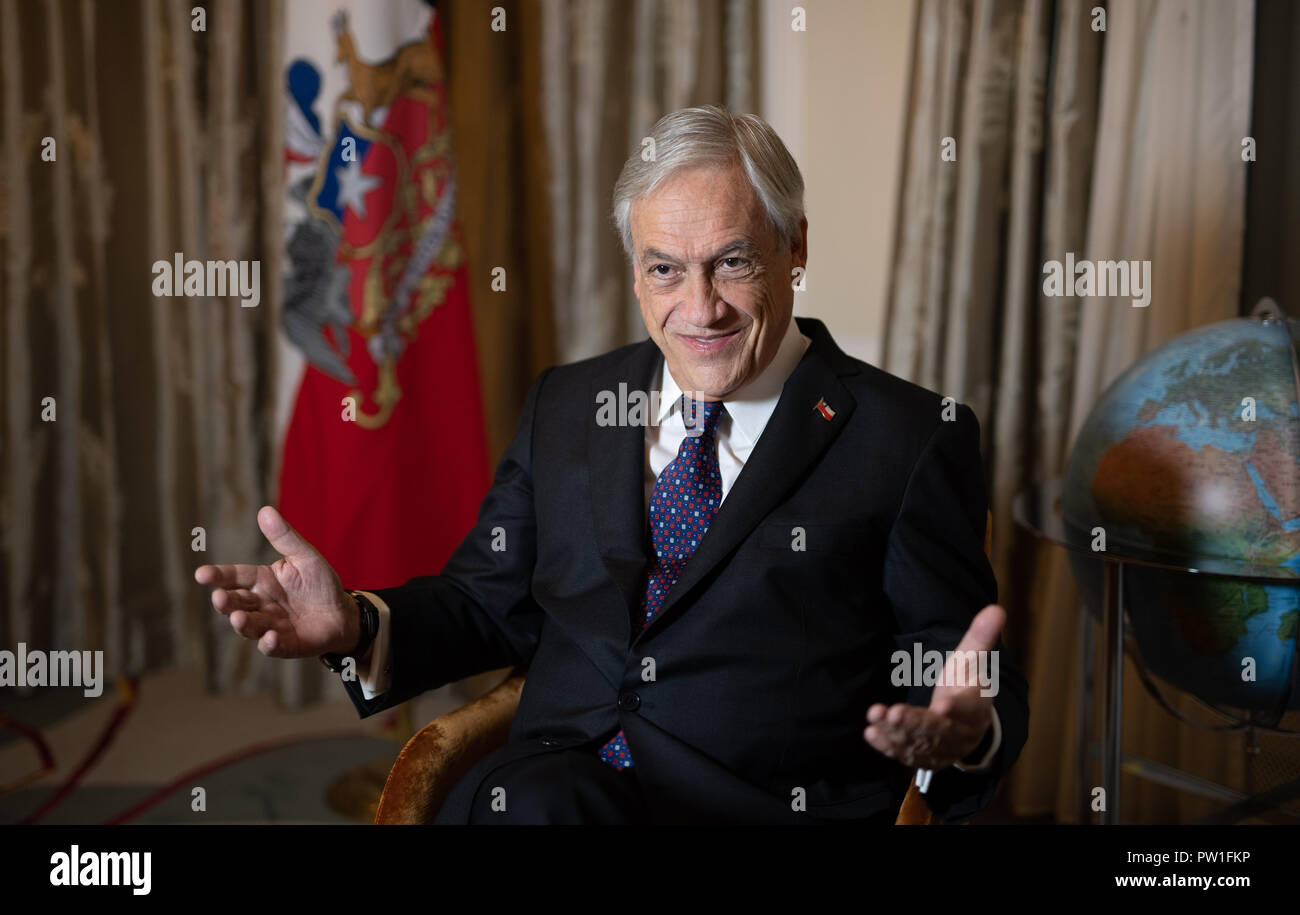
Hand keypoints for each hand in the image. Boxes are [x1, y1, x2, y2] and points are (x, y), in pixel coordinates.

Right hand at [195, 506, 357, 658]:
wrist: (342, 613)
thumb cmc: (320, 583)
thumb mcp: (305, 557)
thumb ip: (284, 538)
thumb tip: (265, 510)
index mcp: (262, 581)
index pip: (235, 576)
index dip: (218, 576)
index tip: (201, 574)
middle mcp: (260, 604)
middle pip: (236, 603)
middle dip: (225, 602)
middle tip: (219, 598)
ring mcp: (270, 626)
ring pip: (248, 626)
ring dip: (242, 624)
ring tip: (238, 618)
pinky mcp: (284, 645)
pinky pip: (272, 646)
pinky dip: (269, 643)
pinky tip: (270, 637)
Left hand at [863, 604, 1003, 769]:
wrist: (967, 723)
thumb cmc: (966, 684)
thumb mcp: (973, 660)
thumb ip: (980, 636)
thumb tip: (996, 608)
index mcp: (975, 708)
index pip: (967, 709)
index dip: (955, 708)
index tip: (942, 704)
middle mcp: (959, 733)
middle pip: (938, 731)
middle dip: (916, 723)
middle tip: (895, 712)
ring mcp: (941, 749)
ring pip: (919, 744)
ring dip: (896, 733)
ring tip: (876, 716)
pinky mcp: (923, 757)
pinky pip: (905, 754)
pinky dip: (888, 746)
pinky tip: (870, 733)